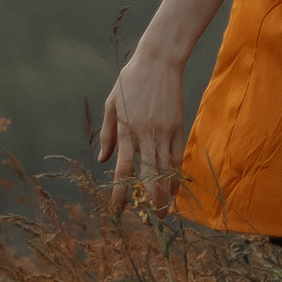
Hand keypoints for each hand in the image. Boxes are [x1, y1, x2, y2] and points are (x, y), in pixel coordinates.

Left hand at [98, 43, 188, 212]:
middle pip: (149, 175)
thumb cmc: (131, 80)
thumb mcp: (112, 104)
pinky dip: (177, 176)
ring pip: (167, 170)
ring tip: (164, 213)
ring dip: (166, 194)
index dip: (120, 192)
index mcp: (127, 130)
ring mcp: (166, 131)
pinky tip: (175, 190)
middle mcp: (147, 134)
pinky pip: (178, 157)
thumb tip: (102, 159)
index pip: (123, 169)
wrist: (160, 60)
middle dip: (150, 201)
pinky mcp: (180, 127)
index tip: (118, 210)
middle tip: (151, 222)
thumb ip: (108, 133)